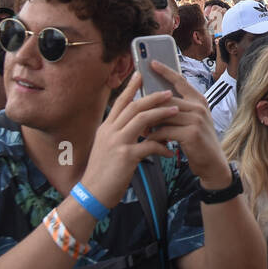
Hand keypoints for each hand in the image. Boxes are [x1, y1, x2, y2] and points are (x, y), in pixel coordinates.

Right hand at [77, 72, 184, 206]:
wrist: (91, 194)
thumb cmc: (101, 173)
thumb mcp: (106, 148)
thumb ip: (118, 135)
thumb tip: (134, 127)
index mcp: (106, 128)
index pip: (120, 102)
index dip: (131, 87)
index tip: (140, 74)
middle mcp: (110, 131)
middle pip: (134, 106)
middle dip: (153, 97)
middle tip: (169, 92)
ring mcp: (117, 143)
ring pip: (142, 120)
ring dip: (161, 113)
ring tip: (175, 110)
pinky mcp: (126, 157)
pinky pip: (149, 146)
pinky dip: (162, 147)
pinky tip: (170, 152)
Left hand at [139, 60, 231, 186]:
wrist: (212, 164)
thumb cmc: (198, 142)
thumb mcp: (191, 121)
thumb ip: (178, 110)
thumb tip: (153, 103)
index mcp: (199, 100)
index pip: (180, 81)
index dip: (165, 71)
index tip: (152, 63)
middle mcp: (199, 106)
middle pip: (166, 99)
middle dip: (150, 108)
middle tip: (135, 115)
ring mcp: (197, 119)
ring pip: (163, 115)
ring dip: (150, 124)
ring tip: (142, 130)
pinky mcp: (192, 133)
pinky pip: (165, 131)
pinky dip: (154, 137)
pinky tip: (150, 141)